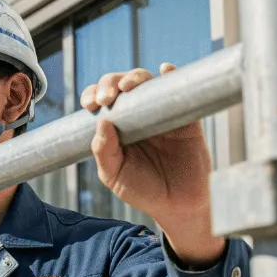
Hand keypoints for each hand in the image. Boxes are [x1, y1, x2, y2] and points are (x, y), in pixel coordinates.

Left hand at [81, 64, 225, 265]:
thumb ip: (103, 151)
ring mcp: (162, 113)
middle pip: (122, 85)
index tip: (90, 104)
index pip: (102, 100)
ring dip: (136, 77)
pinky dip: (173, 75)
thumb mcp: (114, 175)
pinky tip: (166, 70)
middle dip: (111, 83)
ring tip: (128, 85)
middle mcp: (138, 114)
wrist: (178, 206)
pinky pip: (180, 90)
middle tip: (107, 97)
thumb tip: (101, 121)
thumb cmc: (143, 191)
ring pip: (148, 83)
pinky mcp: (186, 117)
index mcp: (117, 126)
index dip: (94, 94)